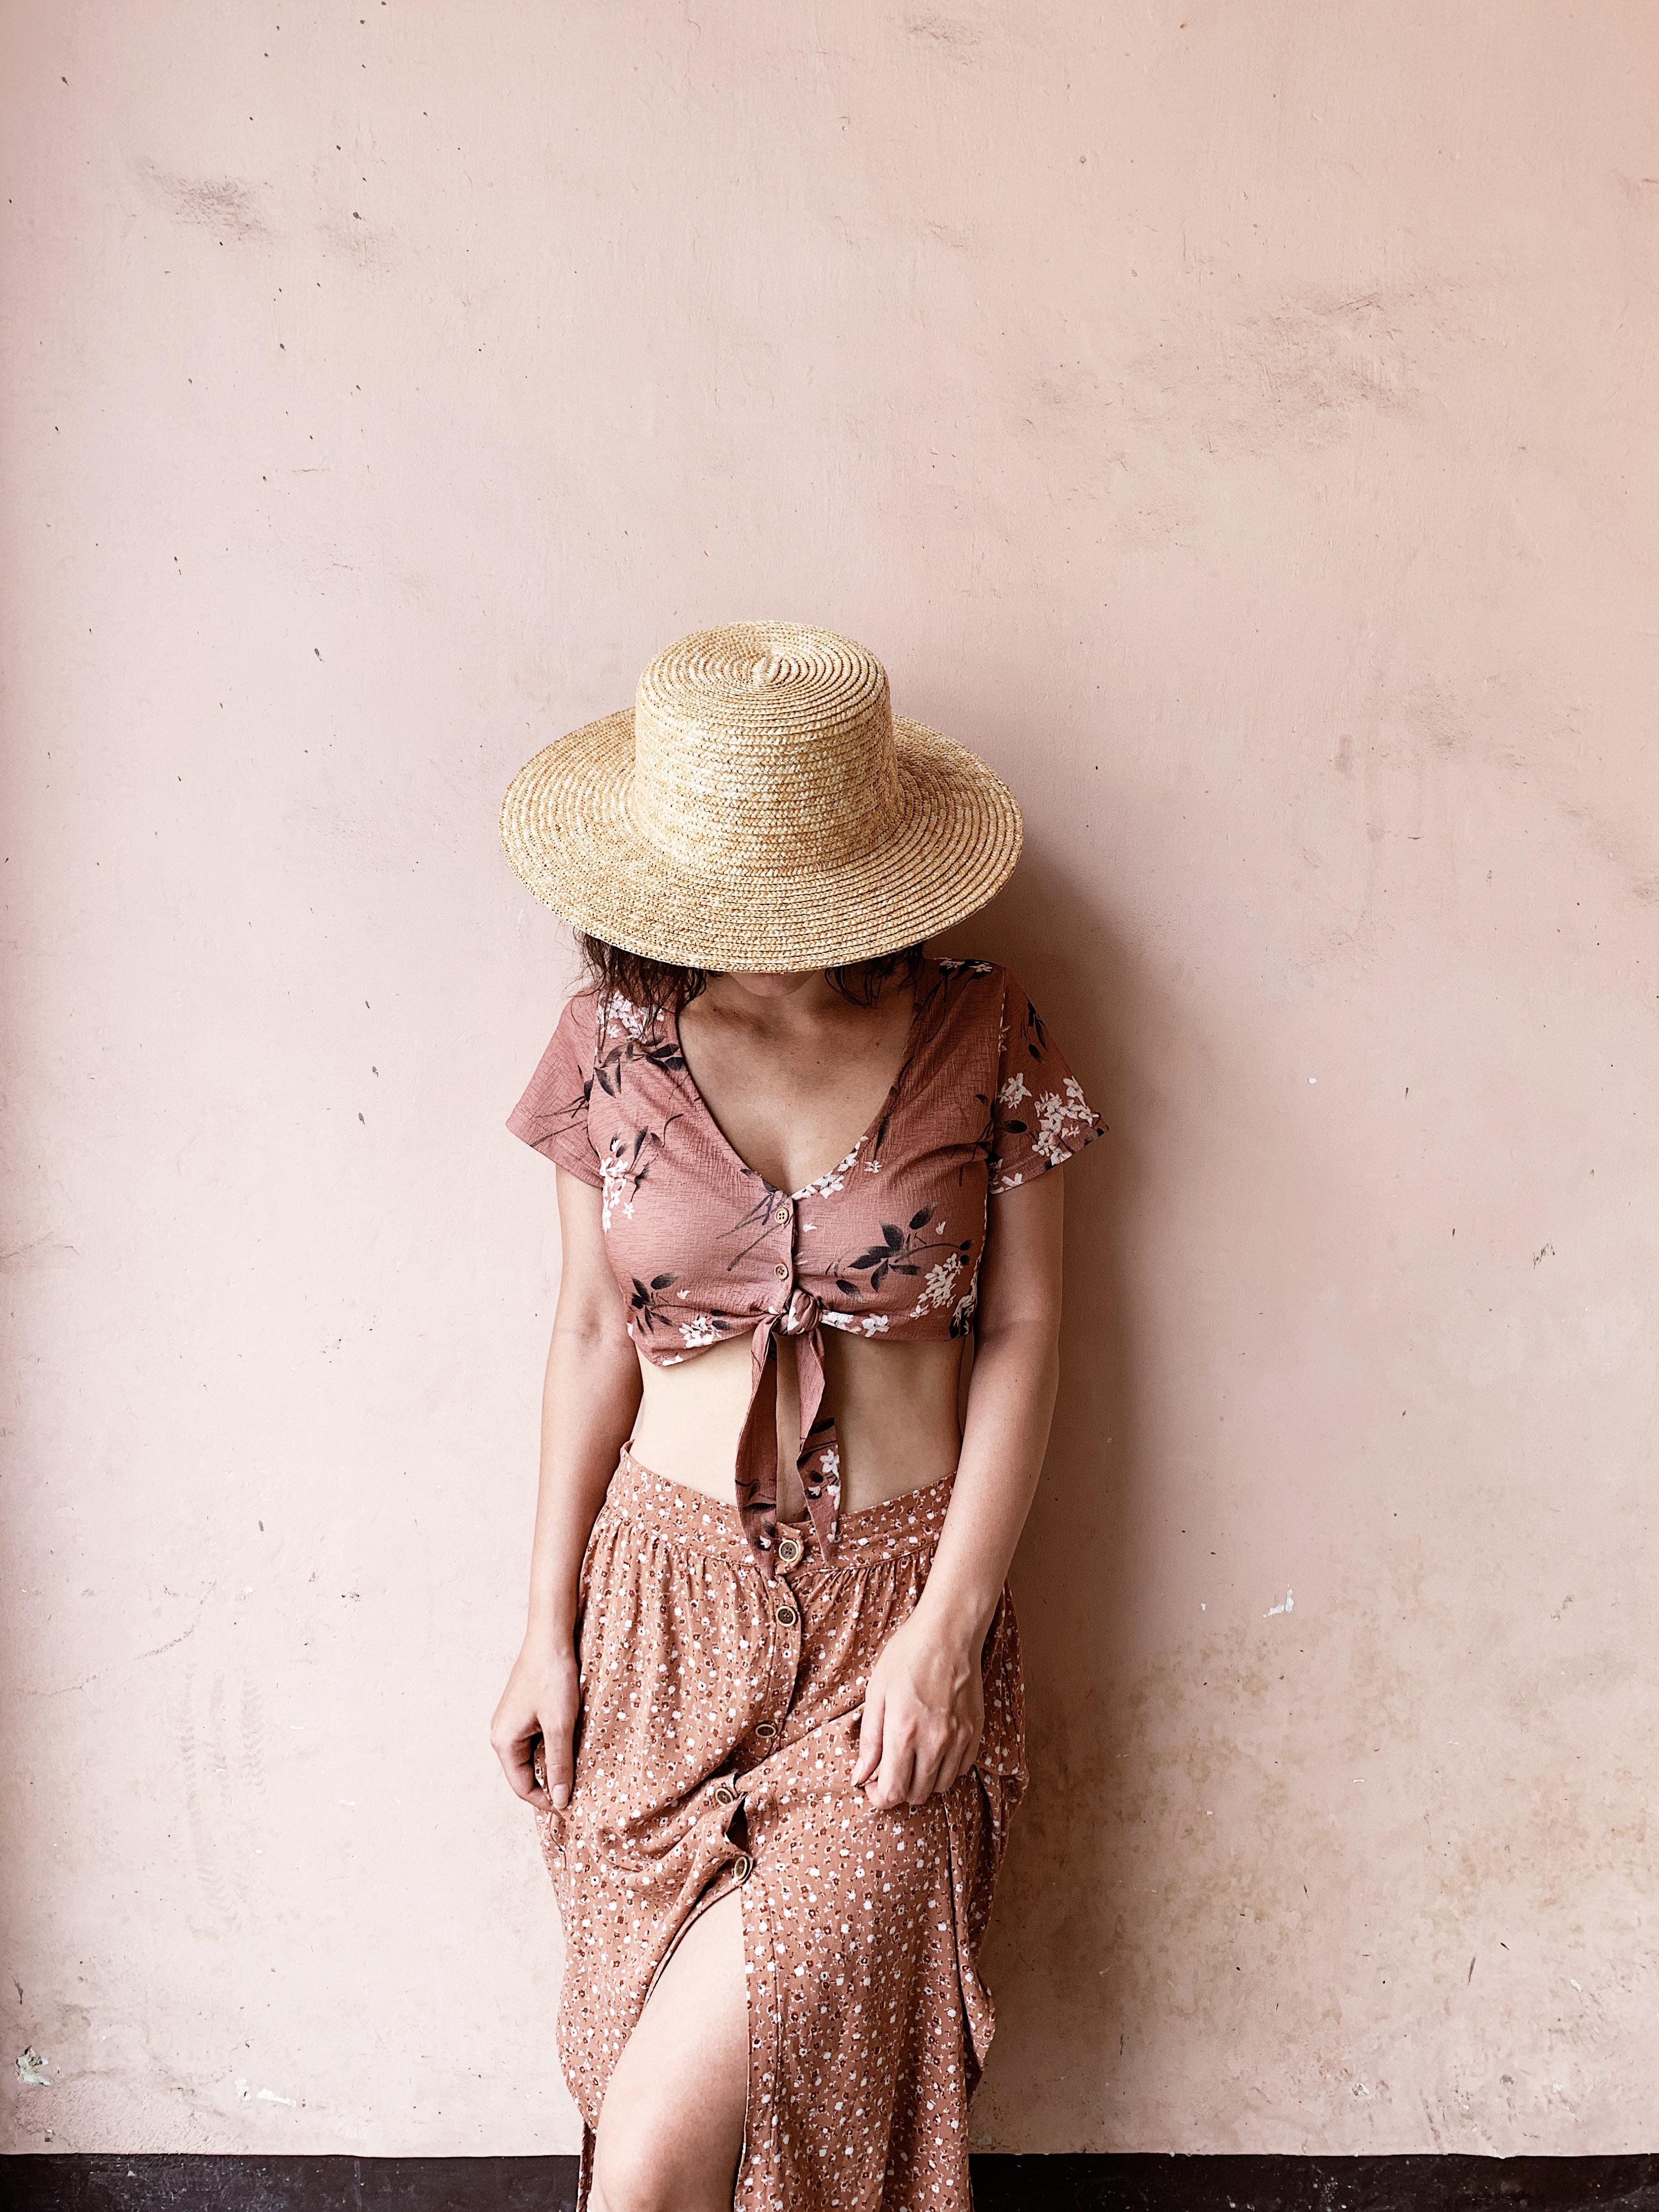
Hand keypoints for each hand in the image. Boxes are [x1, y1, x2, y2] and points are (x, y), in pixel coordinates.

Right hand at [490, 1631, 579, 1812]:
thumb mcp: (560, 1726)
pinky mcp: (522, 1710)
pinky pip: (534, 1739)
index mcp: (503, 1742)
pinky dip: (551, 1746)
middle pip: (524, 1772)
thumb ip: (559, 1764)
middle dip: (549, 1783)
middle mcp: (501, 1733)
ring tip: (577, 1767)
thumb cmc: (553, 1679)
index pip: (522, 1787)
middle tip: (578, 1789)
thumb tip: (560, 1801)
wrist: (550, 1638)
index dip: (546, 1801)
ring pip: (531, 1755)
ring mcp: (510, 1721)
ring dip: (552, 1763)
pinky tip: (570, 1743)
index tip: (571, 1807)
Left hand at [851, 1608, 983, 1810]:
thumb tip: (860, 1776)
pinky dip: (944, 1769)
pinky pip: (960, 1770)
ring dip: (922, 1782)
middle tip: (888, 1770)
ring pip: (940, 1787)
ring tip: (911, 1759)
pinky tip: (933, 1749)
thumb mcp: (876, 1692)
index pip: (893, 1792)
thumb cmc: (907, 1656)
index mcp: (903, 1732)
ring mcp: (959, 1739)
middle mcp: (934, 1742)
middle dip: (898, 1790)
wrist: (949, 1632)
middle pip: (916, 1795)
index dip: (879, 1798)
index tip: (871, 1785)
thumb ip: (869, 1740)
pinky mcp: (975, 1732)